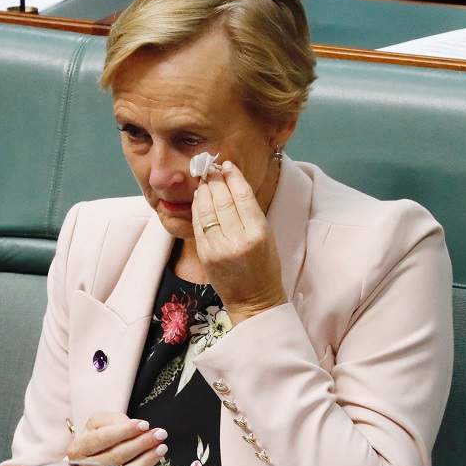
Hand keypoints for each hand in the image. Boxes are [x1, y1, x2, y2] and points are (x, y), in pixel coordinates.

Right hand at [66, 412, 167, 465]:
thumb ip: (115, 420)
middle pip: (115, 457)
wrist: (93, 459)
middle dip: (141, 444)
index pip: (102, 438)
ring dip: (146, 462)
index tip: (145, 425)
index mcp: (77, 449)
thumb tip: (136, 427)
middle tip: (160, 434)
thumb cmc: (98, 439)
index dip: (125, 431)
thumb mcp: (100, 422)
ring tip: (160, 449)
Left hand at [192, 160, 287, 323]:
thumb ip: (250, 212)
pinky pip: (199, 224)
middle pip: (222, 199)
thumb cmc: (265, 267)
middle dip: (215, 179)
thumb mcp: (266, 237)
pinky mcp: (205, 255)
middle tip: (211, 167)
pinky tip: (200, 198)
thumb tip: (232, 184)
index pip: (242, 196)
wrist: (254, 301)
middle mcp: (237, 239)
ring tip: (204, 179)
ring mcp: (218, 247)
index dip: (233, 176)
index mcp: (258, 233)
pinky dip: (198, 208)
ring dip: (204, 190)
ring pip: (207, 209)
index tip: (227, 165)